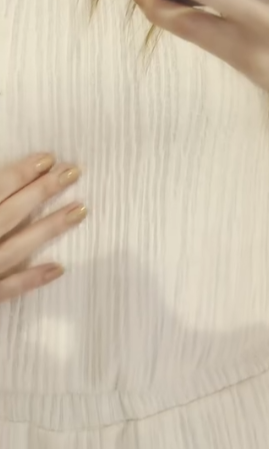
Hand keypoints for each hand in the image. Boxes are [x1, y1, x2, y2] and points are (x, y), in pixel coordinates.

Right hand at [0, 155, 86, 301]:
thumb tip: (4, 189)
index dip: (20, 174)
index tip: (49, 159)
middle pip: (11, 213)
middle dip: (42, 191)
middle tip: (73, 172)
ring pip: (16, 248)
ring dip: (49, 228)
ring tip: (80, 210)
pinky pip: (7, 289)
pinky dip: (31, 279)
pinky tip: (59, 268)